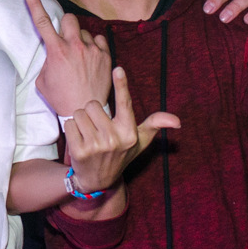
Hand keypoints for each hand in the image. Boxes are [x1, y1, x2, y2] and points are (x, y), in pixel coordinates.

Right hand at [25, 0, 111, 115]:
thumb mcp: (43, 80)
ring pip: (84, 31)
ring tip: (80, 57)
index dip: (33, 3)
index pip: (42, 22)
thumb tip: (51, 54)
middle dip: (66, 25)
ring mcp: (91, 50)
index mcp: (56, 51)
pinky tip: (90, 58)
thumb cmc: (61, 97)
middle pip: (69, 19)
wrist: (85, 110)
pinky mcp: (105, 56)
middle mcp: (74, 47)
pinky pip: (98, 40)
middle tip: (65, 38)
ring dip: (80, 39)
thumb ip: (47, 61)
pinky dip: (93, 46)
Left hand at [66, 66, 180, 193]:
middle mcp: (114, 139)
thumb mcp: (140, 141)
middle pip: (92, 104)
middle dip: (92, 113)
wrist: (98, 180)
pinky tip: (79, 141)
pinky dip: (71, 129)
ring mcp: (96, 146)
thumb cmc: (120, 154)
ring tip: (88, 134)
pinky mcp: (79, 150)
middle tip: (97, 127)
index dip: (121, 85)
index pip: (125, 104)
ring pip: (79, 113)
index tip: (118, 69)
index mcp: (129, 133)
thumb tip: (178, 121)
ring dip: (80, 121)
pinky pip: (69, 124)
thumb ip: (154, 124)